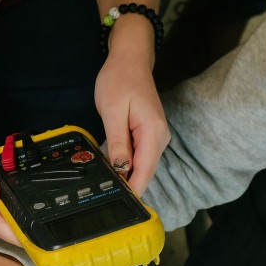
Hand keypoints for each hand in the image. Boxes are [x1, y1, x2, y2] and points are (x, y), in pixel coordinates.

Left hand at [95, 19, 169, 193]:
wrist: (130, 58)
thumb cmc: (120, 79)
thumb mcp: (112, 110)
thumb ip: (118, 142)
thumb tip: (121, 169)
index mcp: (153, 132)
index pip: (144, 171)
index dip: (131, 191)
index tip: (117, 206)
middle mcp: (160, 137)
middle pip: (145, 172)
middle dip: (127, 187)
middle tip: (105, 202)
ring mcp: (157, 137)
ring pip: (142, 166)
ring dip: (127, 177)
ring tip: (107, 190)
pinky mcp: (149, 135)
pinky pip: (140, 157)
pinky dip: (128, 165)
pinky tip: (114, 171)